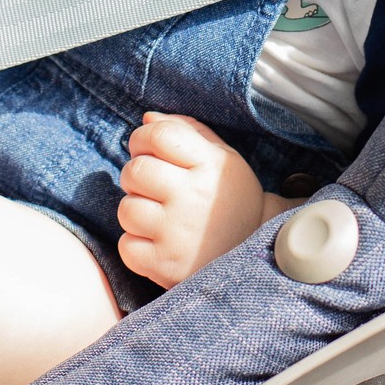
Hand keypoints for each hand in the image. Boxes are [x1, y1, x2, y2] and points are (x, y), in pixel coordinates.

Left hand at [116, 113, 293, 287]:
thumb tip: (147, 118)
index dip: (142, 138)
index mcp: (209, 165)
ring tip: (158, 216)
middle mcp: (193, 197)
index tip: (147, 149)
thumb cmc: (230, 199)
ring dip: (136, 211)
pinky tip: (158, 242)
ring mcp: (178, 234)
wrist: (258, 255)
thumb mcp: (221, 157)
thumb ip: (185, 130)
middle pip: (135, 171)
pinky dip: (135, 245)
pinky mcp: (166, 265)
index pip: (158, 135)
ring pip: (126, 209)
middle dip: (135, 175)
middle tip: (152, 186)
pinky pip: (126, 247)